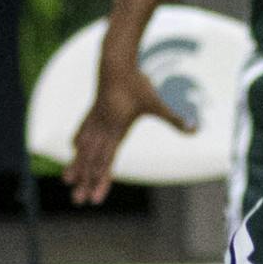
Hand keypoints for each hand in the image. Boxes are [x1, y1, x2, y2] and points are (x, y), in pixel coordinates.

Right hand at [66, 62, 194, 204]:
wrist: (115, 63)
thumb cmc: (136, 83)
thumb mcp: (156, 102)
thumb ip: (173, 118)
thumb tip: (195, 129)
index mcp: (116, 130)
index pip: (107, 161)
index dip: (101, 180)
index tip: (95, 198)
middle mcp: (103, 128)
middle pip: (92, 160)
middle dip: (85, 181)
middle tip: (77, 200)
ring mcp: (95, 120)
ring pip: (84, 148)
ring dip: (77, 165)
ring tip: (67, 181)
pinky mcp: (93, 111)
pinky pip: (82, 131)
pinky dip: (78, 143)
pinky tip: (74, 149)